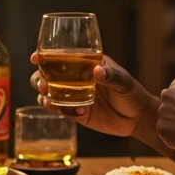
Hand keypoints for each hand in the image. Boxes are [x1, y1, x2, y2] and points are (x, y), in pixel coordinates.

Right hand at [28, 52, 157, 137]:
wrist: (138, 118)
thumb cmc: (132, 93)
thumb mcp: (124, 82)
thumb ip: (112, 75)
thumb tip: (97, 71)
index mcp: (85, 64)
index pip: (61, 57)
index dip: (45, 56)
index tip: (36, 57)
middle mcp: (75, 79)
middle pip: (47, 76)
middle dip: (39, 79)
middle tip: (43, 84)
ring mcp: (74, 96)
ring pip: (49, 94)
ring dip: (44, 96)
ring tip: (49, 101)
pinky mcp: (76, 113)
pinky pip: (62, 111)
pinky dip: (63, 112)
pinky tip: (78, 113)